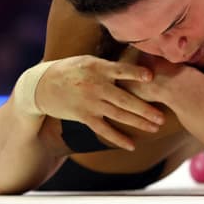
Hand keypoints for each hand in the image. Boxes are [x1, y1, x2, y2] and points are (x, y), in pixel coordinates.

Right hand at [32, 55, 164, 150]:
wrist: (41, 85)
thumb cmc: (71, 69)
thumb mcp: (88, 60)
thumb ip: (110, 65)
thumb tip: (137, 58)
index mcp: (98, 68)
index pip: (120, 70)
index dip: (135, 73)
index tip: (150, 77)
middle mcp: (96, 86)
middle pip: (125, 99)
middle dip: (145, 109)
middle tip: (162, 117)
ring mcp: (90, 103)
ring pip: (118, 115)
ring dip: (138, 123)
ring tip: (155, 128)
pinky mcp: (83, 116)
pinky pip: (104, 129)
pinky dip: (118, 138)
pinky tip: (132, 145)